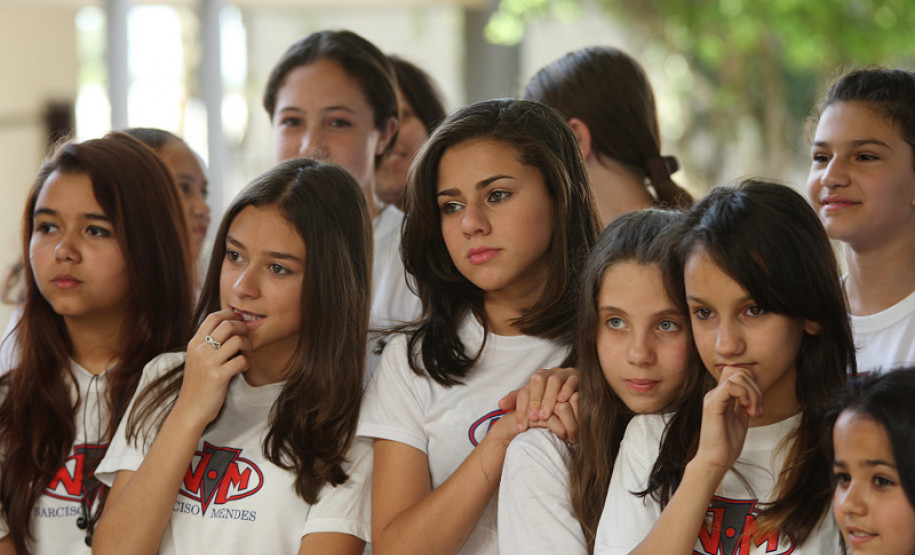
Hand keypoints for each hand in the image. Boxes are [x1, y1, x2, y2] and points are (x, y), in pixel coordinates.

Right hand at [173, 309, 251, 428]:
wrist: (190, 410)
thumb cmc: (198, 384)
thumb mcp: (197, 359)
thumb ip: (207, 344)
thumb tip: (228, 327)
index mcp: (194, 344)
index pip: (213, 317)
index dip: (230, 315)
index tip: (239, 321)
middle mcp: (200, 350)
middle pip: (228, 324)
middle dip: (243, 328)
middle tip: (247, 339)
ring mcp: (209, 363)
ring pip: (237, 340)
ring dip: (248, 346)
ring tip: (247, 354)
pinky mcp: (218, 376)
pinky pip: (241, 360)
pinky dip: (247, 362)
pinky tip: (244, 367)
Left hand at [499, 367, 579, 433]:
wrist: (575, 391)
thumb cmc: (551, 400)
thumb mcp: (533, 402)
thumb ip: (517, 401)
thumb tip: (500, 405)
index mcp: (536, 379)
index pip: (524, 392)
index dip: (521, 409)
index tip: (520, 427)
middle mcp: (548, 373)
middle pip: (537, 382)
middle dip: (534, 402)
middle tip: (534, 419)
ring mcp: (563, 373)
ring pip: (554, 381)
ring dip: (548, 398)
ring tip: (545, 415)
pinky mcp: (576, 376)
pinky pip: (571, 380)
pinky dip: (566, 389)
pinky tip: (563, 401)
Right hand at [694, 366, 761, 471]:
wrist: (716, 460)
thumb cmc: (727, 444)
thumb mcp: (740, 420)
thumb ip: (744, 405)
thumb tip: (754, 394)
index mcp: (721, 397)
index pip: (738, 374)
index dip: (753, 384)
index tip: (758, 406)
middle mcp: (715, 394)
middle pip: (739, 372)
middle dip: (756, 388)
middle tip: (757, 409)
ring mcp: (712, 398)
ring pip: (737, 376)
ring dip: (753, 393)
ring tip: (753, 412)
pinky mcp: (712, 405)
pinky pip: (730, 387)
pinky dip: (745, 395)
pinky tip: (747, 410)